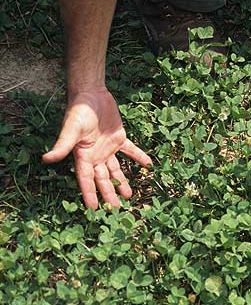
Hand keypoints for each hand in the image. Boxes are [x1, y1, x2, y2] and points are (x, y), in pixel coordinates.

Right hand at [42, 89, 151, 208]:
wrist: (91, 94)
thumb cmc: (79, 112)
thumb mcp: (71, 129)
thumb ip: (62, 145)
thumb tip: (47, 159)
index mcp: (83, 156)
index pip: (86, 181)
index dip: (90, 195)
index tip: (94, 210)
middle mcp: (95, 156)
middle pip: (103, 179)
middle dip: (109, 194)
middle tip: (116, 210)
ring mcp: (108, 148)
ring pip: (116, 170)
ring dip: (123, 181)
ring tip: (129, 196)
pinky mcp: (119, 138)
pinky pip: (131, 150)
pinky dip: (139, 157)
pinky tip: (148, 165)